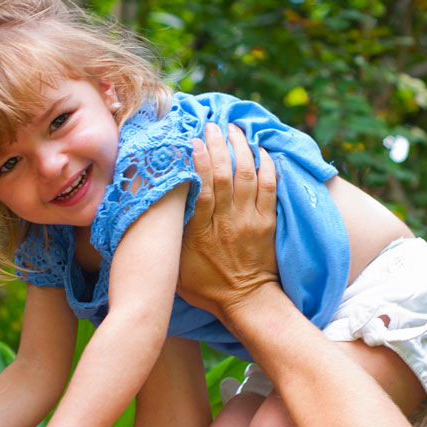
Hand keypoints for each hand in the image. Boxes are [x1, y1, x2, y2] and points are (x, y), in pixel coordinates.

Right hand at [177, 123, 278, 321]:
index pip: (201, 187)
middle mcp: (227, 221)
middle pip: (224, 174)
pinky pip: (270, 187)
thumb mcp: (177, 267)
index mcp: (201, 231)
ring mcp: (250, 220)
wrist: (247, 302)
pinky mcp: (268, 222)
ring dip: (241, 148)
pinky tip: (260, 150)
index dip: (198, 161)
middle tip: (212, 125)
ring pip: (247, 175)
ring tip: (233, 128)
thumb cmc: (206, 287)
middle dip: (219, 145)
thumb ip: (170, 237)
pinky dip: (267, 165)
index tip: (193, 140)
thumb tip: (156, 212)